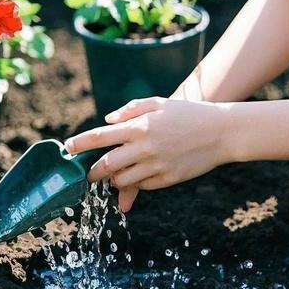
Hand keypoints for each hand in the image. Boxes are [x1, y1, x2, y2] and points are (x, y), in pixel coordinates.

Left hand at [63, 97, 230, 213]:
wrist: (220, 132)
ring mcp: (156, 165)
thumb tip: (108, 121)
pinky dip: (138, 183)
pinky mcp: (168, 179)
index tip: (68, 149)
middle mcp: (145, 147)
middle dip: (93, 172)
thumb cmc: (187, 114)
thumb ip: (131, 110)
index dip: (80, 144)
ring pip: (122, 181)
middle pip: (106, 165)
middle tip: (90, 173)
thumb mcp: (159, 103)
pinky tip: (143, 174)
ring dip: (115, 180)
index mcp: (140, 126)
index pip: (100, 138)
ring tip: (118, 173)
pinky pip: (144, 186)